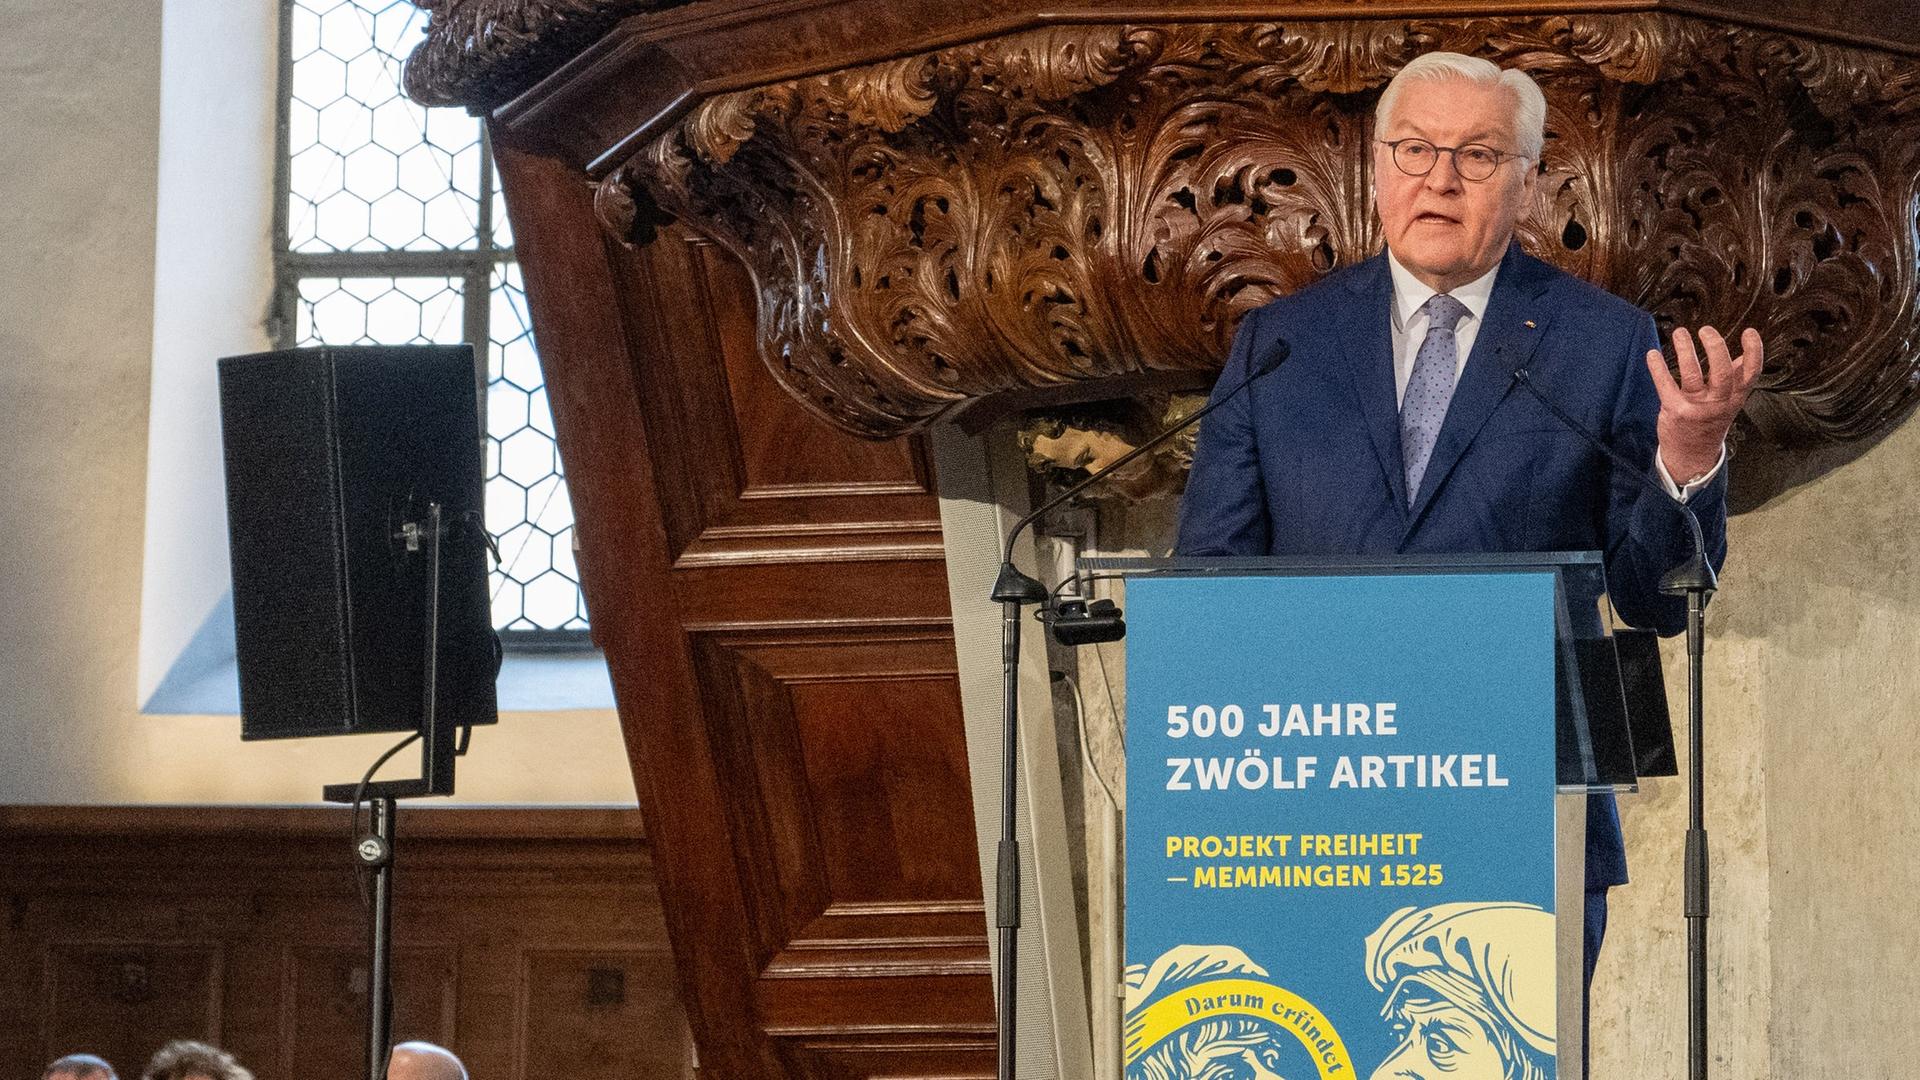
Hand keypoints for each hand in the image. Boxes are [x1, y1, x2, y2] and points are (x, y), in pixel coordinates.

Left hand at [1647, 325, 1761, 481]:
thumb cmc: (1710, 422)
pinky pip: (1666, 385)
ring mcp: (1697, 408)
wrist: (1692, 456)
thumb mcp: (1730, 403)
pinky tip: (1652, 354)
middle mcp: (1719, 403)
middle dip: (1715, 348)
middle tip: (1706, 330)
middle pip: (1722, 373)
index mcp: (1736, 398)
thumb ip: (1736, 380)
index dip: (1754, 352)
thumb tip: (1746, 355)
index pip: (1751, 373)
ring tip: (1680, 333)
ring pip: (1693, 375)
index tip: (1750, 332)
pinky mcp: (1676, 411)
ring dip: (1685, 351)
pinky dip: (1658, 368)